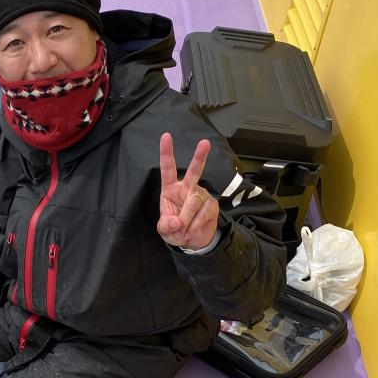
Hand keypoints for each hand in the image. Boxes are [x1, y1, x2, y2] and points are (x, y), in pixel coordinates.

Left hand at [157, 133, 219, 250]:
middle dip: (199, 157)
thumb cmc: (176, 230)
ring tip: (185, 228)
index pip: (168, 168)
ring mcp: (201, 194)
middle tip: (205, 143)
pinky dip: (196, 224)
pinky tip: (194, 228)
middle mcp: (187, 188)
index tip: (166, 136)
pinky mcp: (212, 204)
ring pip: (193, 201)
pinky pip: (203, 212)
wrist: (193, 241)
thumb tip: (177, 222)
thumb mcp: (165, 230)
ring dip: (186, 218)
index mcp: (171, 189)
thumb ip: (167, 225)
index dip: (166, 153)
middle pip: (194, 170)